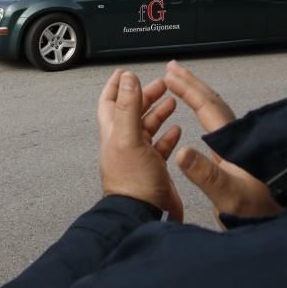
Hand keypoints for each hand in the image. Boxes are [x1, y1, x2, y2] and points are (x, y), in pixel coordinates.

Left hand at [98, 69, 182, 218]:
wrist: (142, 215)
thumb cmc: (132, 182)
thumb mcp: (129, 137)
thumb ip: (128, 106)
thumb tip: (127, 77)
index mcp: (113, 132)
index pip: (109, 102)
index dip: (116, 85)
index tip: (125, 72)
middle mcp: (123, 143)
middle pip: (132, 112)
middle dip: (144, 95)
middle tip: (160, 84)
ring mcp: (138, 156)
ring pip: (147, 127)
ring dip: (158, 113)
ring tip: (172, 101)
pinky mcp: (153, 169)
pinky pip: (160, 147)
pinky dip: (168, 135)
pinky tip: (176, 130)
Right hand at [164, 61, 282, 223]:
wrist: (282, 225)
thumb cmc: (259, 211)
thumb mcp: (230, 196)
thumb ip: (206, 175)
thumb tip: (181, 152)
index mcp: (235, 142)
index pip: (207, 108)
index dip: (188, 89)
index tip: (171, 75)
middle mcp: (239, 139)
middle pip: (214, 102)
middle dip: (192, 83)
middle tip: (174, 68)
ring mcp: (240, 145)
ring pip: (218, 110)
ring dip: (198, 94)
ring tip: (182, 84)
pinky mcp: (240, 154)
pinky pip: (219, 123)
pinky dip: (205, 110)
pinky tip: (200, 115)